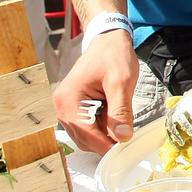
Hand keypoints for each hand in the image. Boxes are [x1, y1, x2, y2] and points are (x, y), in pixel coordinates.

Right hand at [53, 31, 137, 154]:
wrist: (108, 41)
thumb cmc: (113, 56)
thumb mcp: (121, 82)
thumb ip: (121, 111)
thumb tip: (123, 137)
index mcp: (68, 102)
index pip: (86, 135)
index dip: (107, 146)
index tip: (125, 150)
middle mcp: (61, 108)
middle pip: (84, 140)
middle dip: (106, 141)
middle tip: (129, 136)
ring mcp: (66, 109)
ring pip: (86, 136)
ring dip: (105, 134)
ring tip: (123, 120)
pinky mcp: (74, 109)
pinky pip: (88, 126)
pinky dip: (103, 126)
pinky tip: (115, 115)